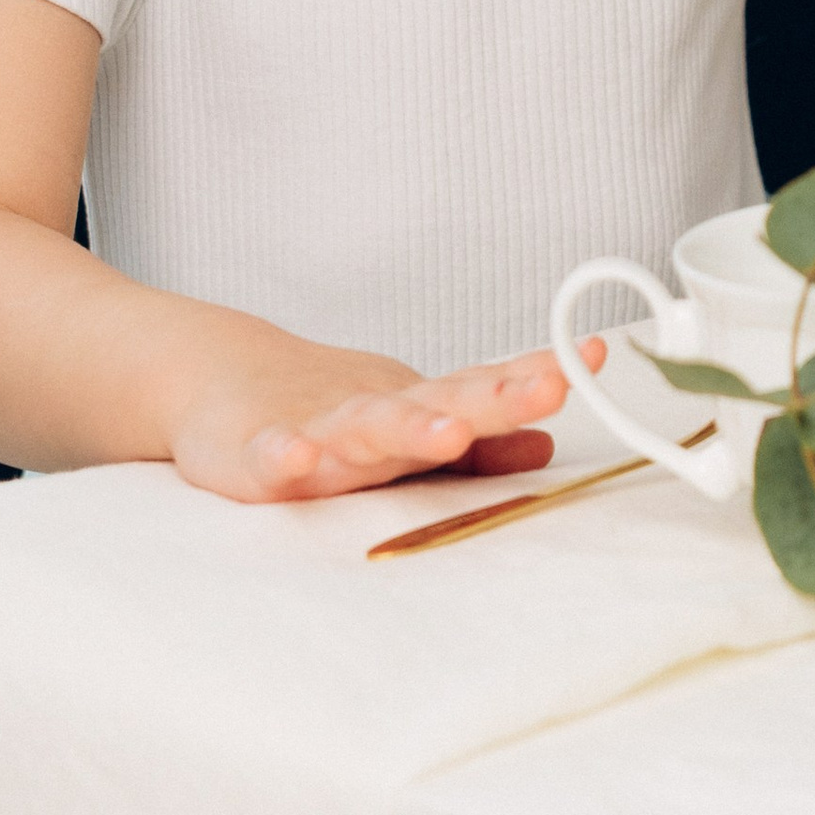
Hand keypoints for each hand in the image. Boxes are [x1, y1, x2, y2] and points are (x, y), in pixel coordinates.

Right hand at [171, 334, 606, 502]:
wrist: (224, 385)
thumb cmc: (333, 417)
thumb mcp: (412, 428)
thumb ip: (479, 444)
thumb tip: (548, 444)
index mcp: (418, 408)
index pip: (485, 388)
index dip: (535, 376)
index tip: (590, 356)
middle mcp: (378, 413)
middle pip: (443, 402)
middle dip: (498, 399)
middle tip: (550, 388)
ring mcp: (319, 430)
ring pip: (369, 428)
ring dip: (411, 428)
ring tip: (450, 431)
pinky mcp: (258, 454)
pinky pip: (272, 458)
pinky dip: (284, 454)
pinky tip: (296, 455)